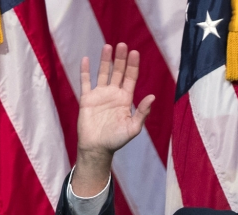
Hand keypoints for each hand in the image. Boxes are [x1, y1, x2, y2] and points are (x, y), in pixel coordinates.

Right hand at [73, 43, 153, 195]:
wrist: (97, 147)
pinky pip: (85, 82)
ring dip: (105, 60)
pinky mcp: (87, 99)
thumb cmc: (117, 140)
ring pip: (103, 73)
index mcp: (125, 100)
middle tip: (123, 44)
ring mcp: (100, 95)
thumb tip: (152, 97)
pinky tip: (86, 59)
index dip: (133, 66)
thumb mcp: (133, 127)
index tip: (135, 53)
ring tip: (108, 46)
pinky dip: (85, 71)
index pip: (130, 79)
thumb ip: (142, 112)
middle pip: (118, 72)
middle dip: (121, 59)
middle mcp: (113, 95)